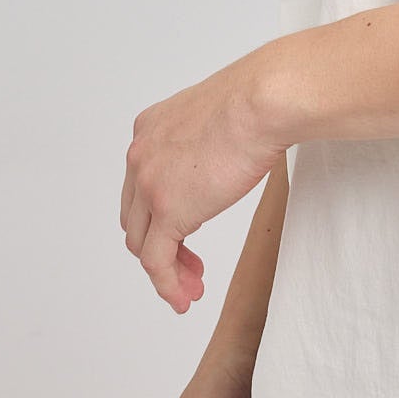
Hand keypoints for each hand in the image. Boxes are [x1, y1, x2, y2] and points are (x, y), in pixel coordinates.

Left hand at [121, 51, 288, 311]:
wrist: (261, 100)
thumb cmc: (256, 100)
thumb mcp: (216, 117)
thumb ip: (206, 140)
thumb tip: (226, 156)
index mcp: (149, 129)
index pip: (140, 185)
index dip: (157, 215)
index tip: (182, 231)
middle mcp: (140, 155)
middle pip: (137, 217)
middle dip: (160, 245)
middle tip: (188, 265)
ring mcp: (150, 184)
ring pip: (142, 243)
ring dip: (165, 271)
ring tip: (188, 288)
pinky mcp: (168, 210)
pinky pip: (156, 262)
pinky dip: (167, 285)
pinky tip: (183, 297)